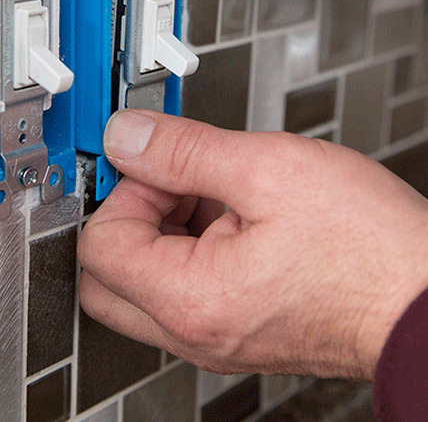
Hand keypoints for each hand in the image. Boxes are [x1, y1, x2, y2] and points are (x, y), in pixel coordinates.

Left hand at [77, 110, 427, 378]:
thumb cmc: (372, 250)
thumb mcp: (269, 169)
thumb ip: (183, 149)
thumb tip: (127, 136)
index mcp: (190, 299)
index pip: (99, 244)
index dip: (123, 190)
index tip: (153, 162)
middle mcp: (194, 330)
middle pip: (106, 273)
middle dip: (129, 213)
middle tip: (172, 178)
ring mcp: (212, 334)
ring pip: (141, 280)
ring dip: (161, 226)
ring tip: (217, 192)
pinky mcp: (233, 327)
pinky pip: (180, 287)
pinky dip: (188, 245)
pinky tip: (233, 213)